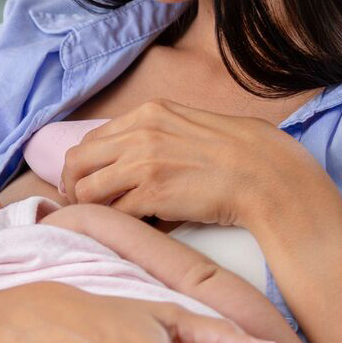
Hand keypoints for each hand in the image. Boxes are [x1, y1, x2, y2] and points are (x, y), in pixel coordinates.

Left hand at [57, 98, 322, 227]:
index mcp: (149, 112)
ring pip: (87, 190)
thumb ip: (157, 133)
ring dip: (91, 209)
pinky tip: (129, 229)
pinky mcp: (153, 194)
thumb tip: (132, 156)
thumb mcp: (190, 124)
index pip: (92, 140)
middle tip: (85, 207)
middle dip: (74, 188)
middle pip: (78, 162)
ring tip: (104, 221)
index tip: (89, 185)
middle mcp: (140, 132)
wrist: (267, 174)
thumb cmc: (238, 153)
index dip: (85, 167)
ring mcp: (144, 163)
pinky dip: (117, 224)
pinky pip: (114, 213)